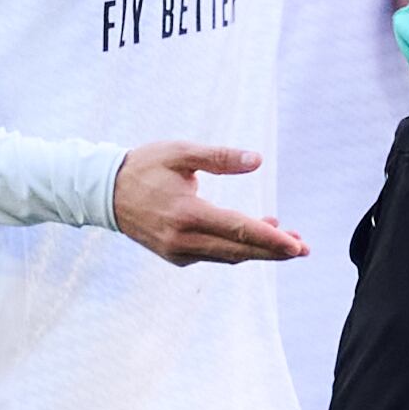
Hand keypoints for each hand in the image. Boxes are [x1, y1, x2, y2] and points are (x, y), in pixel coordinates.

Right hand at [114, 141, 302, 264]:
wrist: (105, 192)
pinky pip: (213, 255)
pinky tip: (252, 235)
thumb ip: (220, 157)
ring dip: (258, 251)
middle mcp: (183, 240)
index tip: (296, 245)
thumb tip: (257, 160)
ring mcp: (178, 252)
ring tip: (287, 240)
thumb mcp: (181, 152)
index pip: (238, 231)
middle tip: (303, 248)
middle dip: (274, 251)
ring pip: (228, 257)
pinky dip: (236, 249)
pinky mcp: (175, 256)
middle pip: (239, 251)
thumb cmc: (145, 166)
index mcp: (186, 214)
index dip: (270, 239)